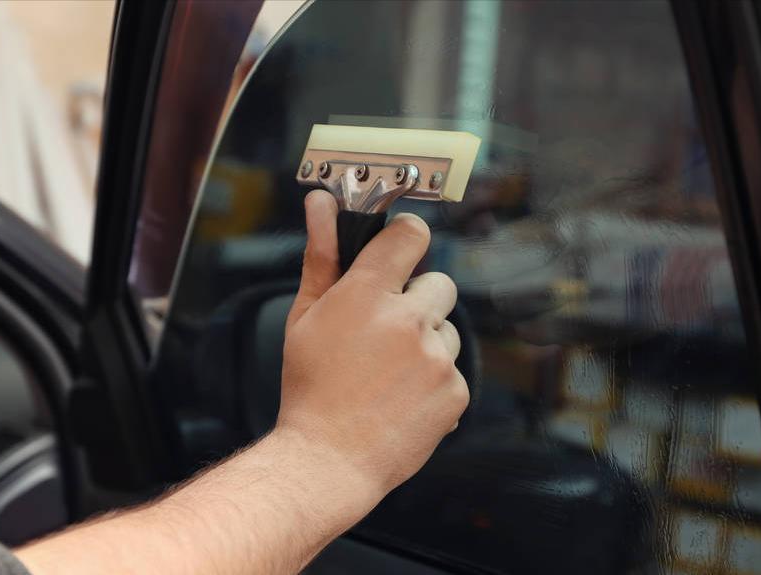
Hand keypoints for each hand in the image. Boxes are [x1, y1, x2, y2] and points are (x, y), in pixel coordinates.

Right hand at [276, 190, 467, 496]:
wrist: (328, 460)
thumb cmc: (310, 388)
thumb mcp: (304, 317)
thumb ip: (321, 255)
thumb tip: (321, 203)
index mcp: (367, 294)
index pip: (410, 237)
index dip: (407, 241)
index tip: (400, 254)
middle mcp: (408, 320)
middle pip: (438, 284)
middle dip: (416, 302)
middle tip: (384, 332)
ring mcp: (437, 358)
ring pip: (447, 330)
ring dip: (427, 344)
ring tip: (389, 373)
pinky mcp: (456, 392)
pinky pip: (453, 371)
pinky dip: (434, 383)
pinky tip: (402, 398)